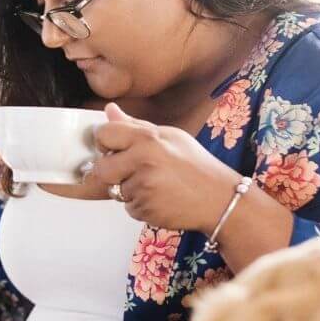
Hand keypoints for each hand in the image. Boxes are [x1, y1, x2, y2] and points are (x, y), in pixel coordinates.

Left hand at [88, 102, 241, 231]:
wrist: (219, 199)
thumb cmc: (195, 165)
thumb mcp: (169, 136)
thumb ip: (135, 125)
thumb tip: (109, 110)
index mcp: (147, 138)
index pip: (103, 135)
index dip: (105, 142)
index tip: (113, 147)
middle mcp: (142, 161)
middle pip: (101, 167)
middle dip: (111, 171)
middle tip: (130, 170)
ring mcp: (143, 187)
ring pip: (114, 190)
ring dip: (128, 189)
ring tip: (154, 184)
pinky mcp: (144, 209)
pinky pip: (128, 207)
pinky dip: (139, 204)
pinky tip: (159, 198)